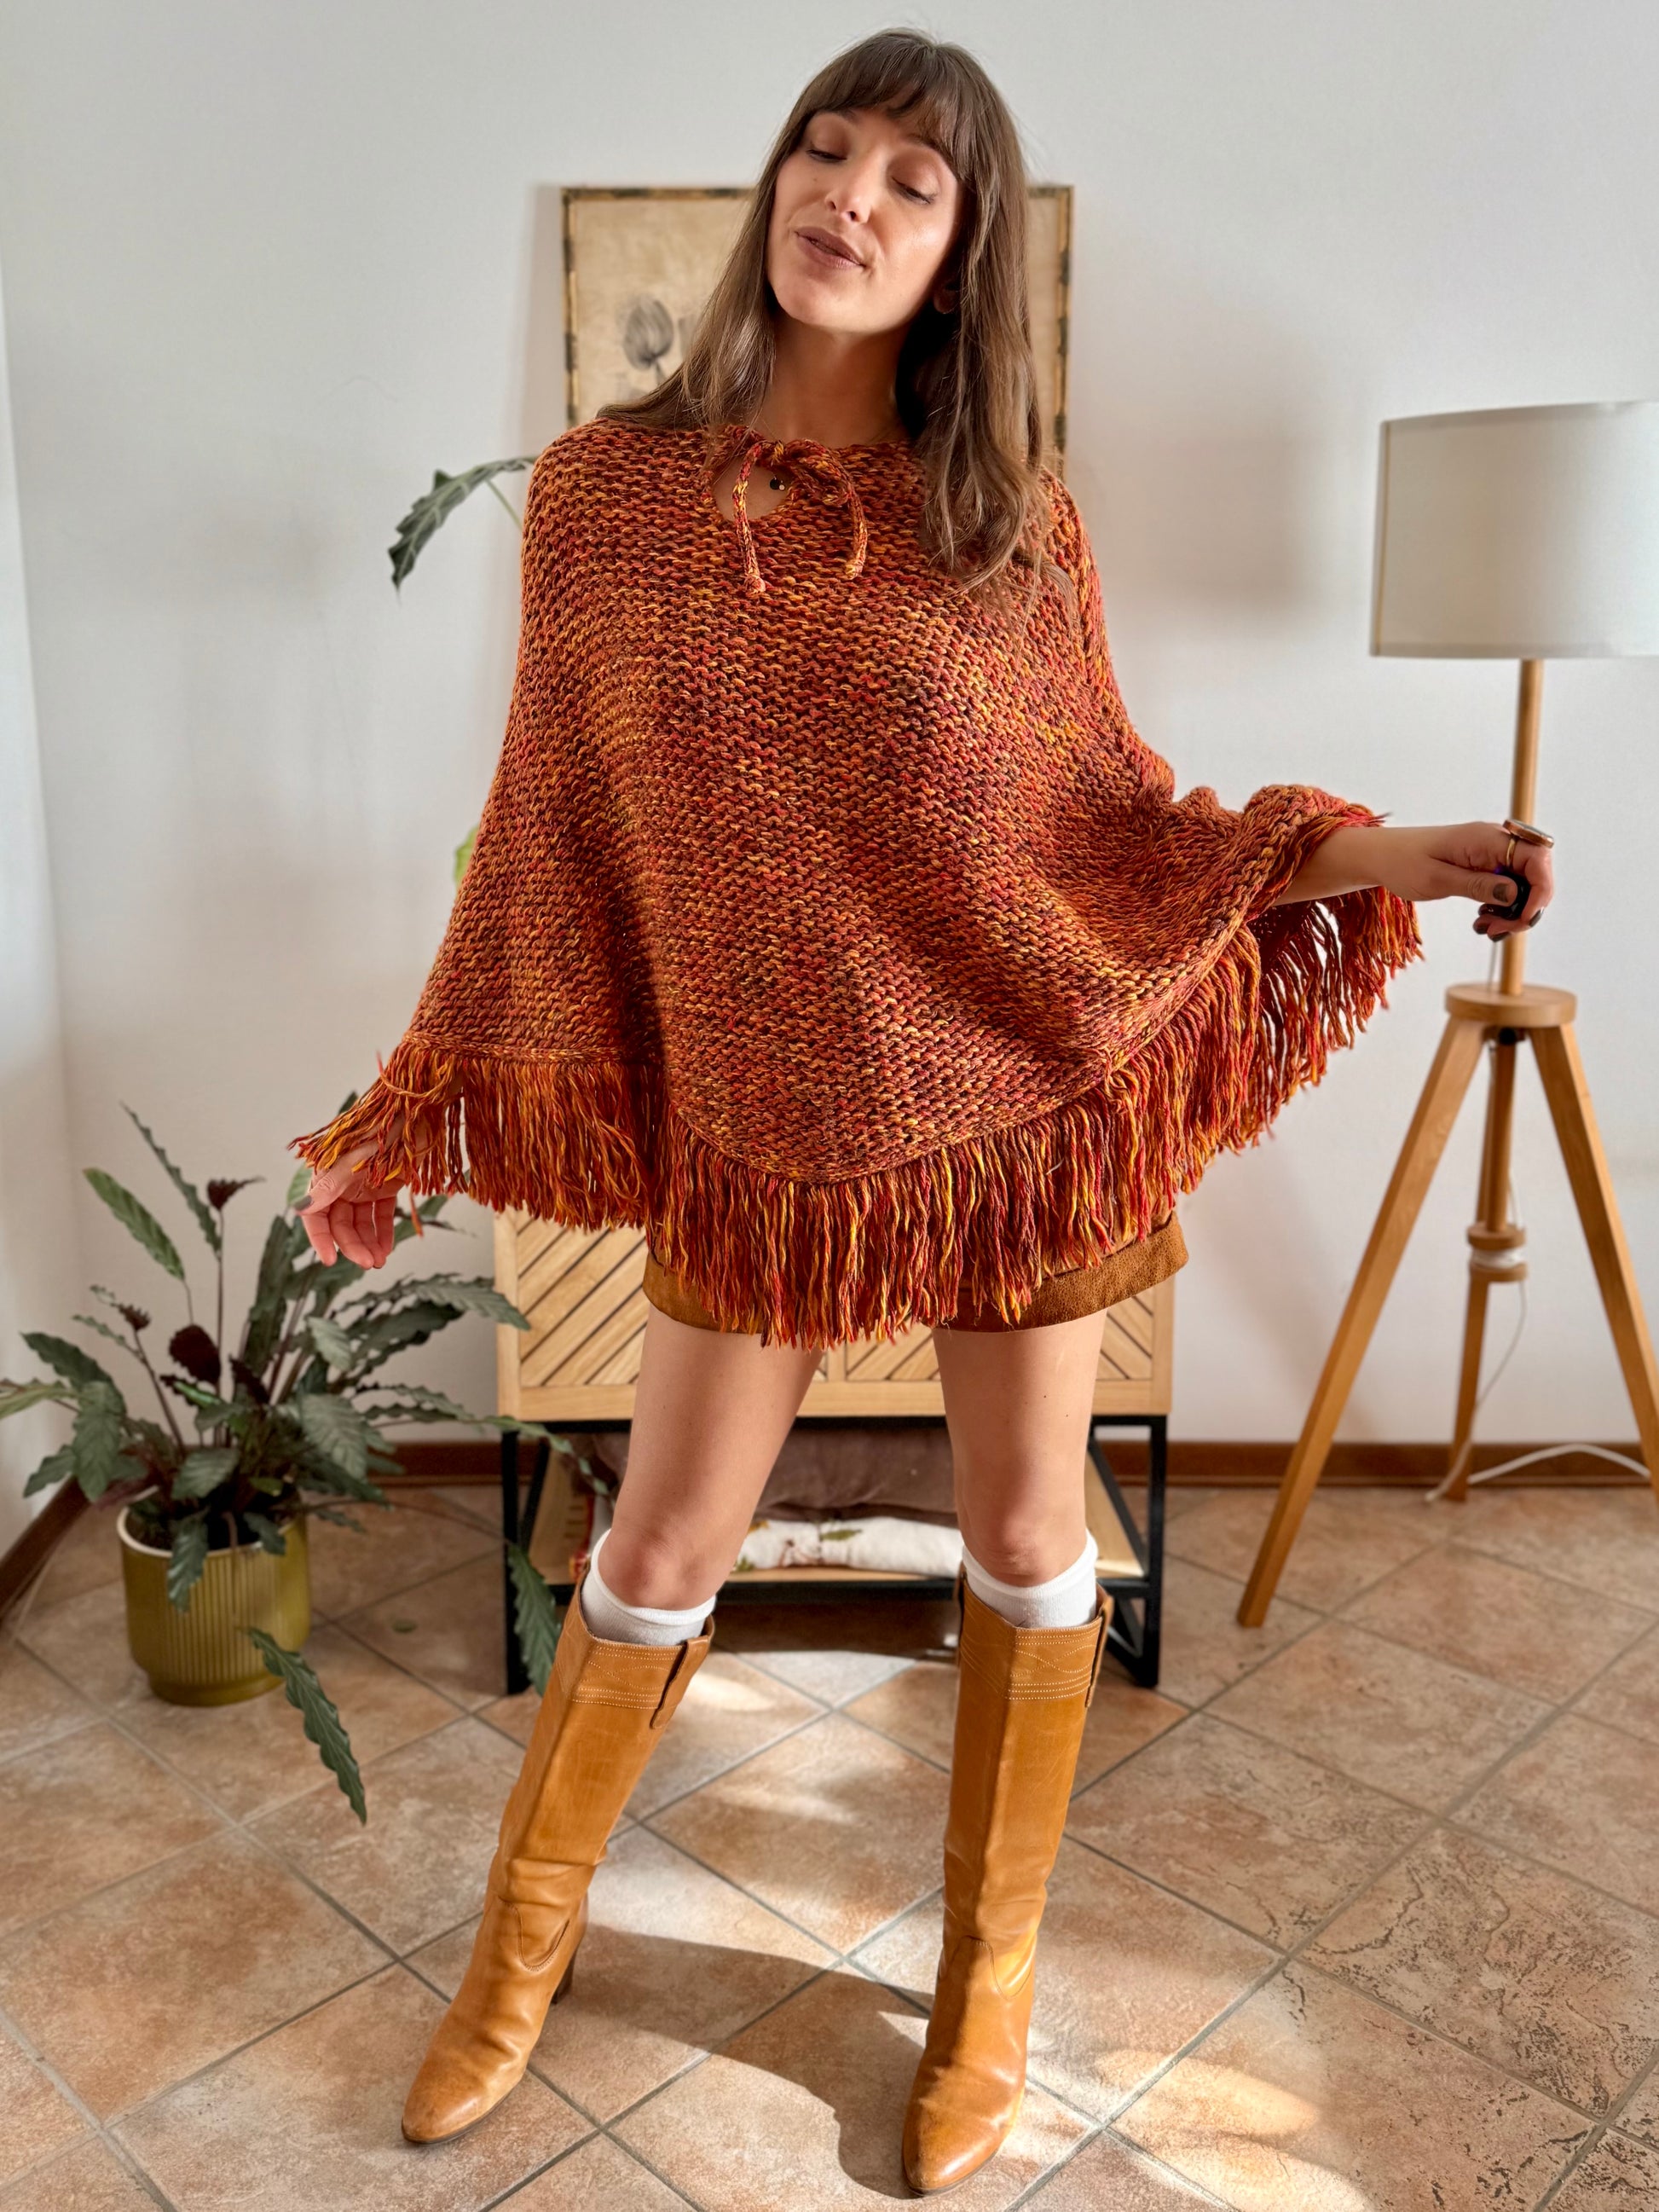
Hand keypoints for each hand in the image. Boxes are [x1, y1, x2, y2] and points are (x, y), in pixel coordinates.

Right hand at [296, 1138, 405, 1268]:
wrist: (415, 1113)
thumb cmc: (380, 1128)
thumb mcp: (352, 1157)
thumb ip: (330, 1185)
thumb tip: (302, 1208)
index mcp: (327, 1175)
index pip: (316, 1214)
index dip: (321, 1238)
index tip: (329, 1259)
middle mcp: (342, 1183)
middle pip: (341, 1223)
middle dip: (352, 1245)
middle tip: (367, 1263)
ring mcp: (364, 1186)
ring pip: (361, 1223)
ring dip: (368, 1243)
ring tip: (378, 1261)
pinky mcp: (386, 1187)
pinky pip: (382, 1215)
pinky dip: (384, 1232)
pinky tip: (386, 1249)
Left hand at [1375, 822, 1553, 937]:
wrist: (1381, 856)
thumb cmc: (1402, 862)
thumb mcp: (1437, 880)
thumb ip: (1478, 886)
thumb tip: (1515, 894)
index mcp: (1486, 838)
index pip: (1537, 858)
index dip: (1541, 890)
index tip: (1524, 919)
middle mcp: (1495, 841)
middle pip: (1536, 873)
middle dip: (1527, 906)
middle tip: (1499, 929)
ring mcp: (1491, 853)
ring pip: (1523, 884)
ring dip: (1513, 910)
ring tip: (1485, 926)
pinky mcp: (1484, 864)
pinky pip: (1507, 886)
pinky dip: (1501, 906)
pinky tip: (1482, 919)